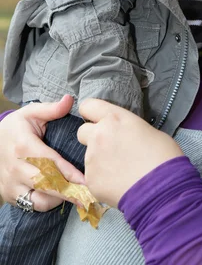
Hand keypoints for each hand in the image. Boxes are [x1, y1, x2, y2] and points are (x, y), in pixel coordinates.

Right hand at [0, 95, 84, 210]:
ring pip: (39, 200)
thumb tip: (70, 100)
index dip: (69, 173)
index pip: (50, 163)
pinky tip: (61, 197)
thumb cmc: (16, 126)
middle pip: (46, 184)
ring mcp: (11, 184)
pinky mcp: (9, 195)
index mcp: (23, 146)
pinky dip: (47, 203)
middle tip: (88, 195)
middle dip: (69, 191)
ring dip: (60, 199)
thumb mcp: (31, 113)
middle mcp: (16, 168)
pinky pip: (31, 205)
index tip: (86, 180)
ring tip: (78, 195)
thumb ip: (52, 108)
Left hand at [78, 99, 183, 206]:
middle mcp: (99, 135)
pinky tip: (118, 183)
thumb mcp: (147, 129)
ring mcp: (92, 158)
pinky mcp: (91, 180)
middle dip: (92, 138)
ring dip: (99, 160)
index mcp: (115, 118)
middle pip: (82, 132)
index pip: (88, 106)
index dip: (91, 113)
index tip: (97, 120)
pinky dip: (102, 179)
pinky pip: (92, 176)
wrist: (162, 190)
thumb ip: (127, 127)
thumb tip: (124, 134)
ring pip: (88, 156)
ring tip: (120, 170)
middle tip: (109, 148)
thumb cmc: (162, 157)